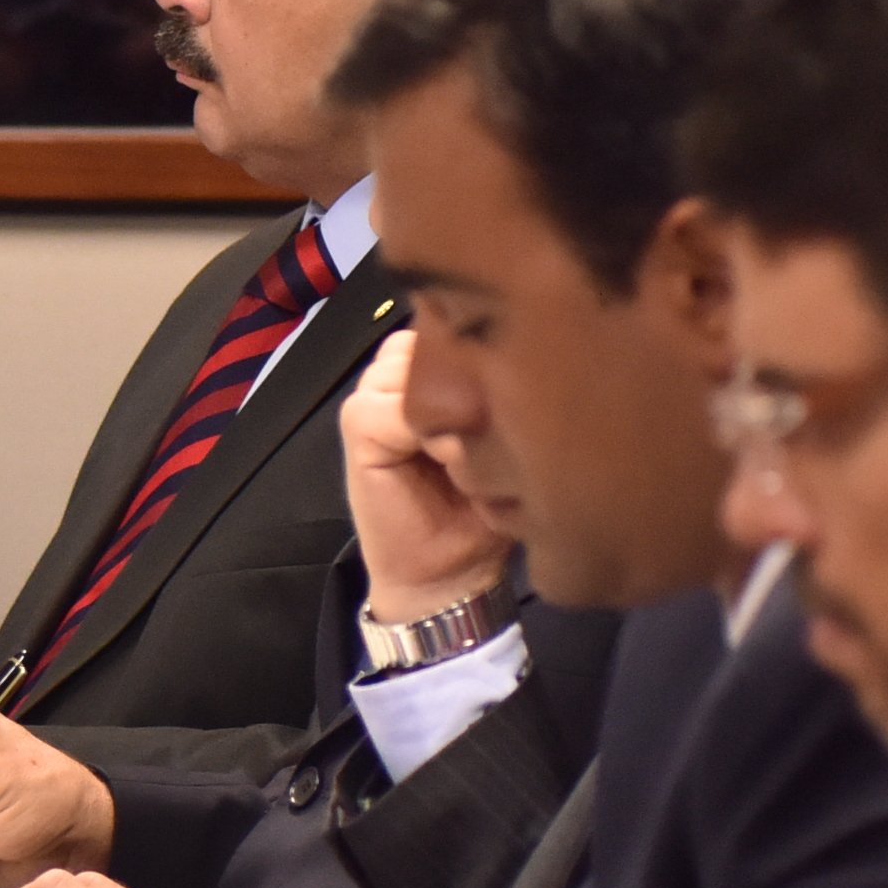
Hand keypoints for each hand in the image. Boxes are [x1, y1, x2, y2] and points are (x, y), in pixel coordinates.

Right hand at [345, 329, 514, 624]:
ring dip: (450, 401)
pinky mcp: (359, 427)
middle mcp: (401, 372)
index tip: (520, 385)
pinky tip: (450, 462)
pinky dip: (428, 432)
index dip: (489, 343)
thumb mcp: (512, 435)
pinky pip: (393, 405)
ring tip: (472, 448)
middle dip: (471, 371)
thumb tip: (528, 339)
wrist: (449, 570)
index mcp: (440, 367)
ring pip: (415, 361)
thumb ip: (504, 386)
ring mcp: (373, 396)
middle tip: (494, 426)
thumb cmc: (488, 505)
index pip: (461, 317)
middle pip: (436, 331)